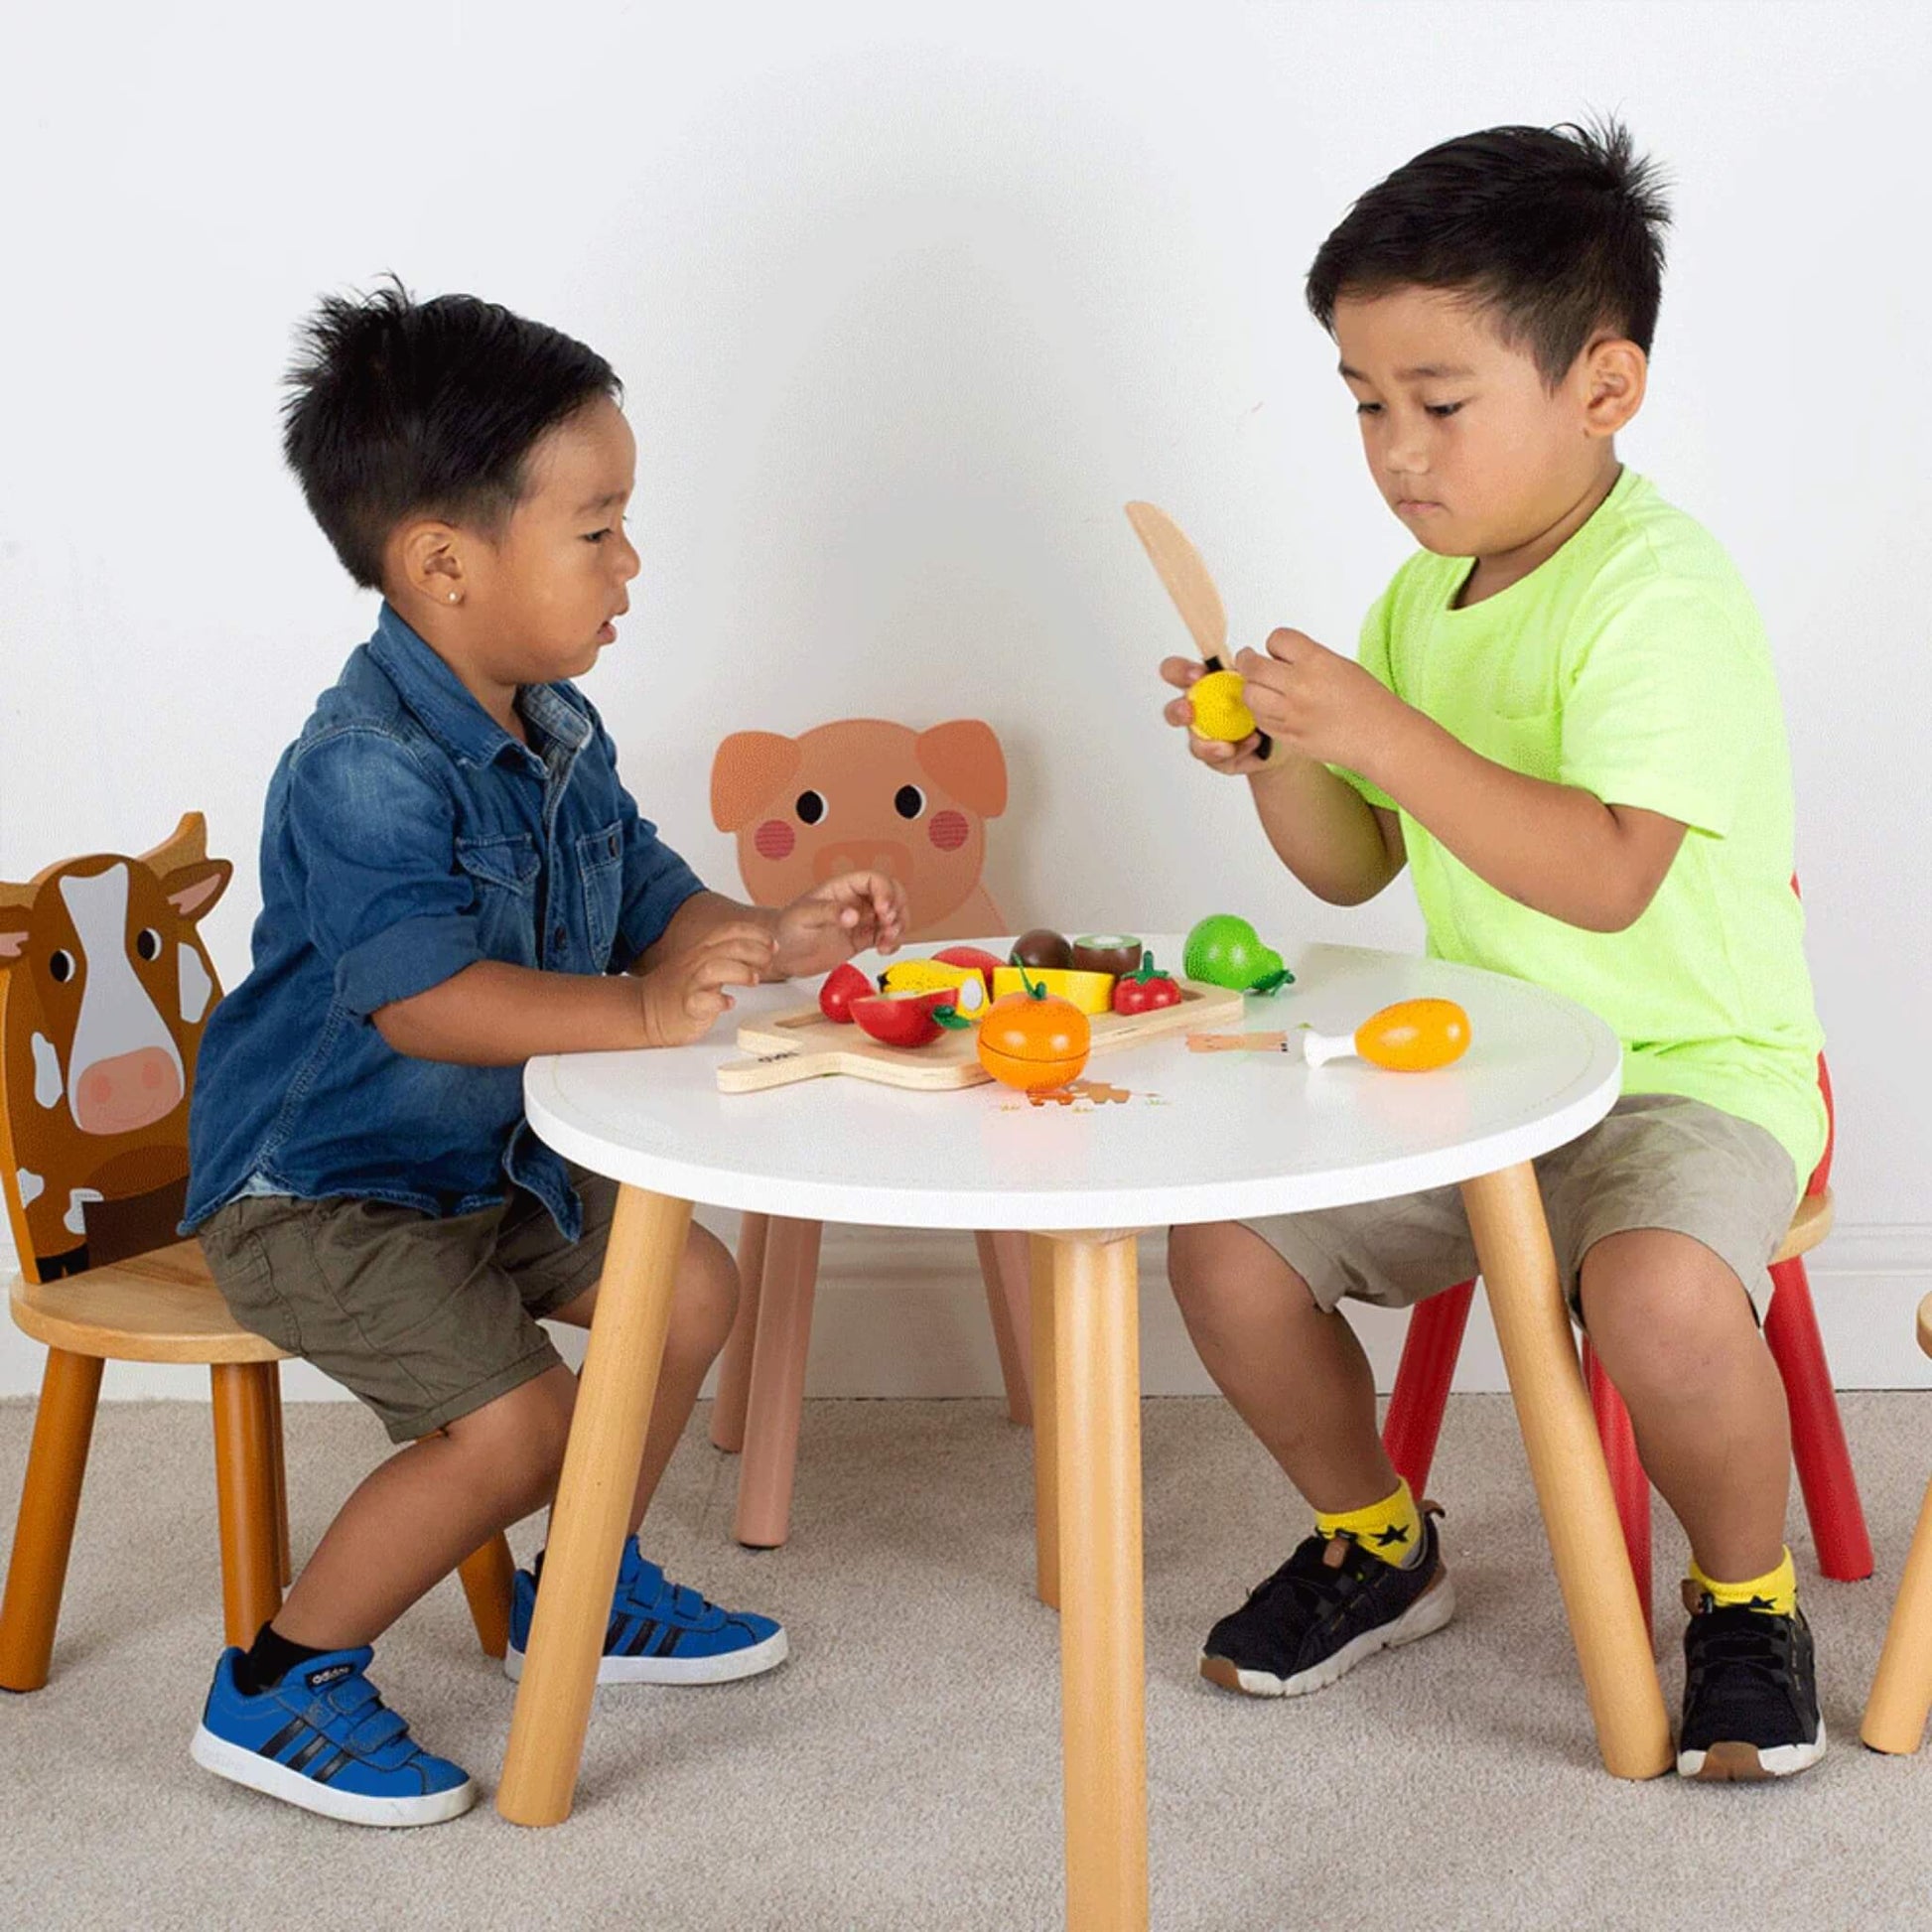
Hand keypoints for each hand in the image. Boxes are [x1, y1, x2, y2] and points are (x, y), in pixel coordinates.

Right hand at [636, 922, 775, 1046]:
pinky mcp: (687, 1007)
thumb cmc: (680, 989)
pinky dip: (718, 1001)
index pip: (730, 931)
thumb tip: (761, 951)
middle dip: (755, 950)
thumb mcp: (704, 963)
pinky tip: (729, 1003)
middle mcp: (697, 963)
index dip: (755, 933)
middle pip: (728, 947)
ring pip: (715, 969)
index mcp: (703, 950)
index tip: (773, 943)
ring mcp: (691, 984)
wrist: (644, 1010)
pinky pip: (701, 1001)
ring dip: (739, 972)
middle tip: (770, 961)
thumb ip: (728, 954)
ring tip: (754, 980)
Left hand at [772, 871, 908, 977]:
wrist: (782, 954)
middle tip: (889, 924)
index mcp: (842, 888)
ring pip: (894, 915)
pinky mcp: (863, 938)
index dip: (884, 891)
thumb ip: (828, 913)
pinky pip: (887, 936)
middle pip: (891, 893)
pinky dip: (893, 942)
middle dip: (897, 908)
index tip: (882, 910)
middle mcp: (855, 901)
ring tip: (887, 941)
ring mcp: (861, 920)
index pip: (873, 880)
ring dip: (898, 927)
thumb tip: (853, 915)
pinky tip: (884, 949)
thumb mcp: (804, 917)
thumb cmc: (787, 930)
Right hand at [1159, 656, 1273, 775]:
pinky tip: (1251, 743)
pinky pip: (1217, 760)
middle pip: (1174, 712)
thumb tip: (1246, 660)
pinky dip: (1235, 752)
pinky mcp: (1217, 759)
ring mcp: (1206, 738)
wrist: (1285, 733)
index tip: (1196, 674)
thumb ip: (1247, 672)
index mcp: (1203, 685)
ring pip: (1194, 744)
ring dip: (1207, 745)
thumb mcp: (1259, 680)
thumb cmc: (1267, 700)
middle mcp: (1200, 712)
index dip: (1179, 672)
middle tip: (1189, 712)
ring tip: (1227, 746)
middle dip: (1178, 711)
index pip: (1177, 673)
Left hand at [1234, 629, 1392, 771]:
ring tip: (1259, 687)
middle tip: (1247, 660)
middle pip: (1253, 667)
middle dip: (1247, 661)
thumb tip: (1278, 657)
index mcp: (1316, 661)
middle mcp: (1299, 686)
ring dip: (1251, 688)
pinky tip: (1271, 709)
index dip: (1274, 643)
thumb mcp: (1340, 665)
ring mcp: (1291, 714)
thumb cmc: (1368, 702)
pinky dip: (1260, 712)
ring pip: (1249, 695)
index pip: (1276, 639)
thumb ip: (1307, 659)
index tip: (1276, 649)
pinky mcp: (1289, 736)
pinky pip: (1260, 720)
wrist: (1382, 737)